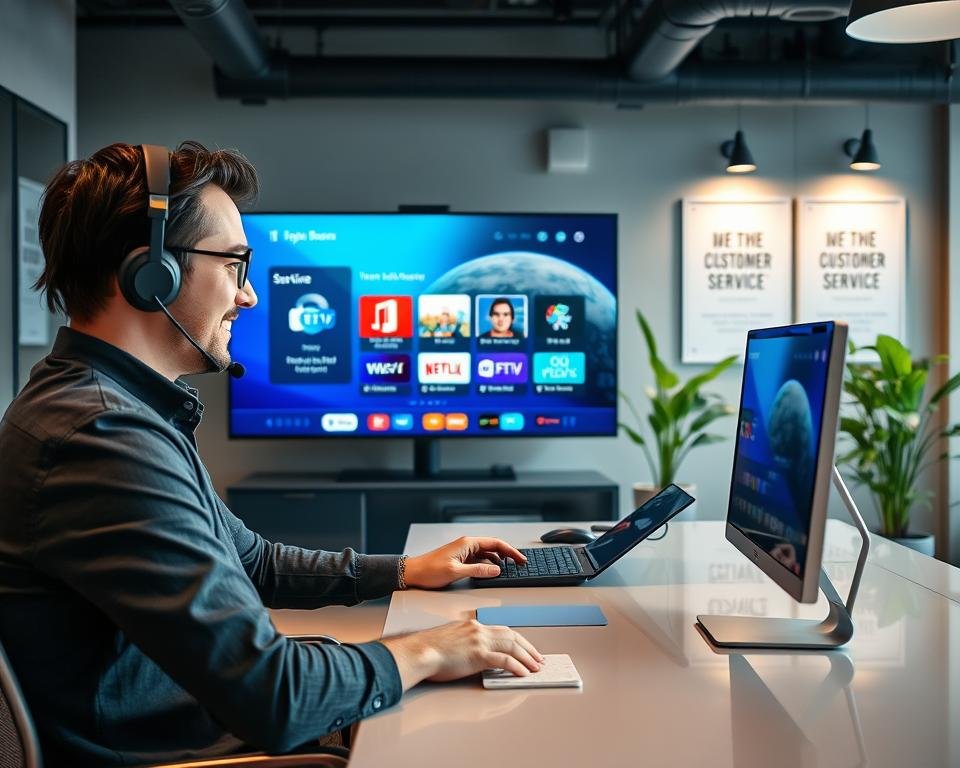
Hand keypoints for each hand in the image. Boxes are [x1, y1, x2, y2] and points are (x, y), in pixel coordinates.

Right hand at [382, 620, 543, 690]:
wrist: (419, 652)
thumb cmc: (428, 650)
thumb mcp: (450, 640)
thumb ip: (465, 643)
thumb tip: (475, 655)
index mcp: (472, 626)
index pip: (501, 630)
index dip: (517, 640)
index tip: (525, 648)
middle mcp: (478, 630)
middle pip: (511, 636)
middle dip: (527, 648)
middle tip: (538, 658)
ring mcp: (479, 641)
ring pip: (512, 646)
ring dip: (526, 657)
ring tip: (535, 667)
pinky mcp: (478, 654)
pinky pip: (504, 660)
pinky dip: (516, 666)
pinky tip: (523, 673)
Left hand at [403, 536, 526, 588]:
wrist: (413, 573)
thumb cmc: (429, 570)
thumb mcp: (456, 572)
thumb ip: (477, 571)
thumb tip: (496, 570)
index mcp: (467, 543)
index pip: (495, 543)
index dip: (510, 551)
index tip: (520, 559)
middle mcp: (467, 545)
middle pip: (493, 547)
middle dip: (508, 554)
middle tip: (520, 563)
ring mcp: (464, 552)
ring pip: (487, 554)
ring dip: (499, 560)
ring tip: (510, 568)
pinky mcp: (460, 559)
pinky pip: (479, 560)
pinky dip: (489, 564)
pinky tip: (493, 571)